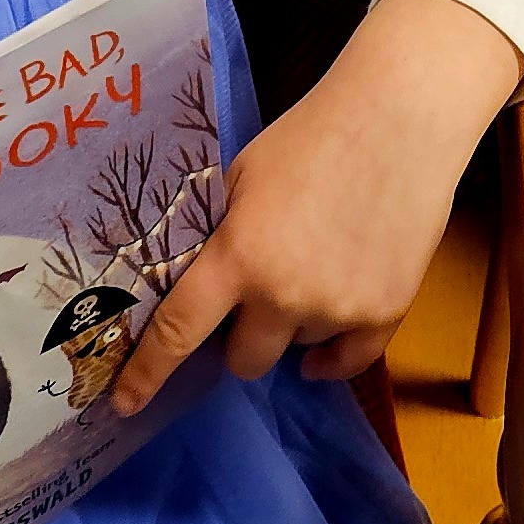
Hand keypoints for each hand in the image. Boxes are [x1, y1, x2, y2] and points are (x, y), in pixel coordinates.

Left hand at [113, 0, 523, 415]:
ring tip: (318, 262)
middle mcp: (283, 296)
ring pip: (299, 349)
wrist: (399, 119)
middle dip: (242, 337)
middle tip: (257, 295)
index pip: (178, 331)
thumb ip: (220, 234)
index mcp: (238, 256)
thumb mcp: (244, 176)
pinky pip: (347, 360)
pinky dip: (333, 351)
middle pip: (245, 361)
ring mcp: (337, 309)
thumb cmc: (312, 135)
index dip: (147, 373)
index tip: (124, 404)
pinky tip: (329, 327)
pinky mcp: (386, 312)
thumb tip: (199, 277)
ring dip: (296, 323)